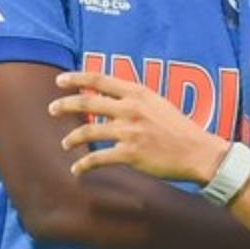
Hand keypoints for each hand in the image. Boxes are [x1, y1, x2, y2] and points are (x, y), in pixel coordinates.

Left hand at [49, 72, 228, 182]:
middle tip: (51, 109)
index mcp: (137, 92)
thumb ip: (134, 98)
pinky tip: (77, 169)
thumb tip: (112, 96)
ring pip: (88, 131)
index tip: (59, 80)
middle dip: (64, 105)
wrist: (197, 152)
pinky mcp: (130, 154)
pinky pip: (98, 158)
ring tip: (65, 143)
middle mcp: (130, 109)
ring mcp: (129, 131)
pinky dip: (83, 165)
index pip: (99, 79)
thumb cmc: (179, 128)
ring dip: (72, 138)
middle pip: (87, 102)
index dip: (76, 78)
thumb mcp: (158, 103)